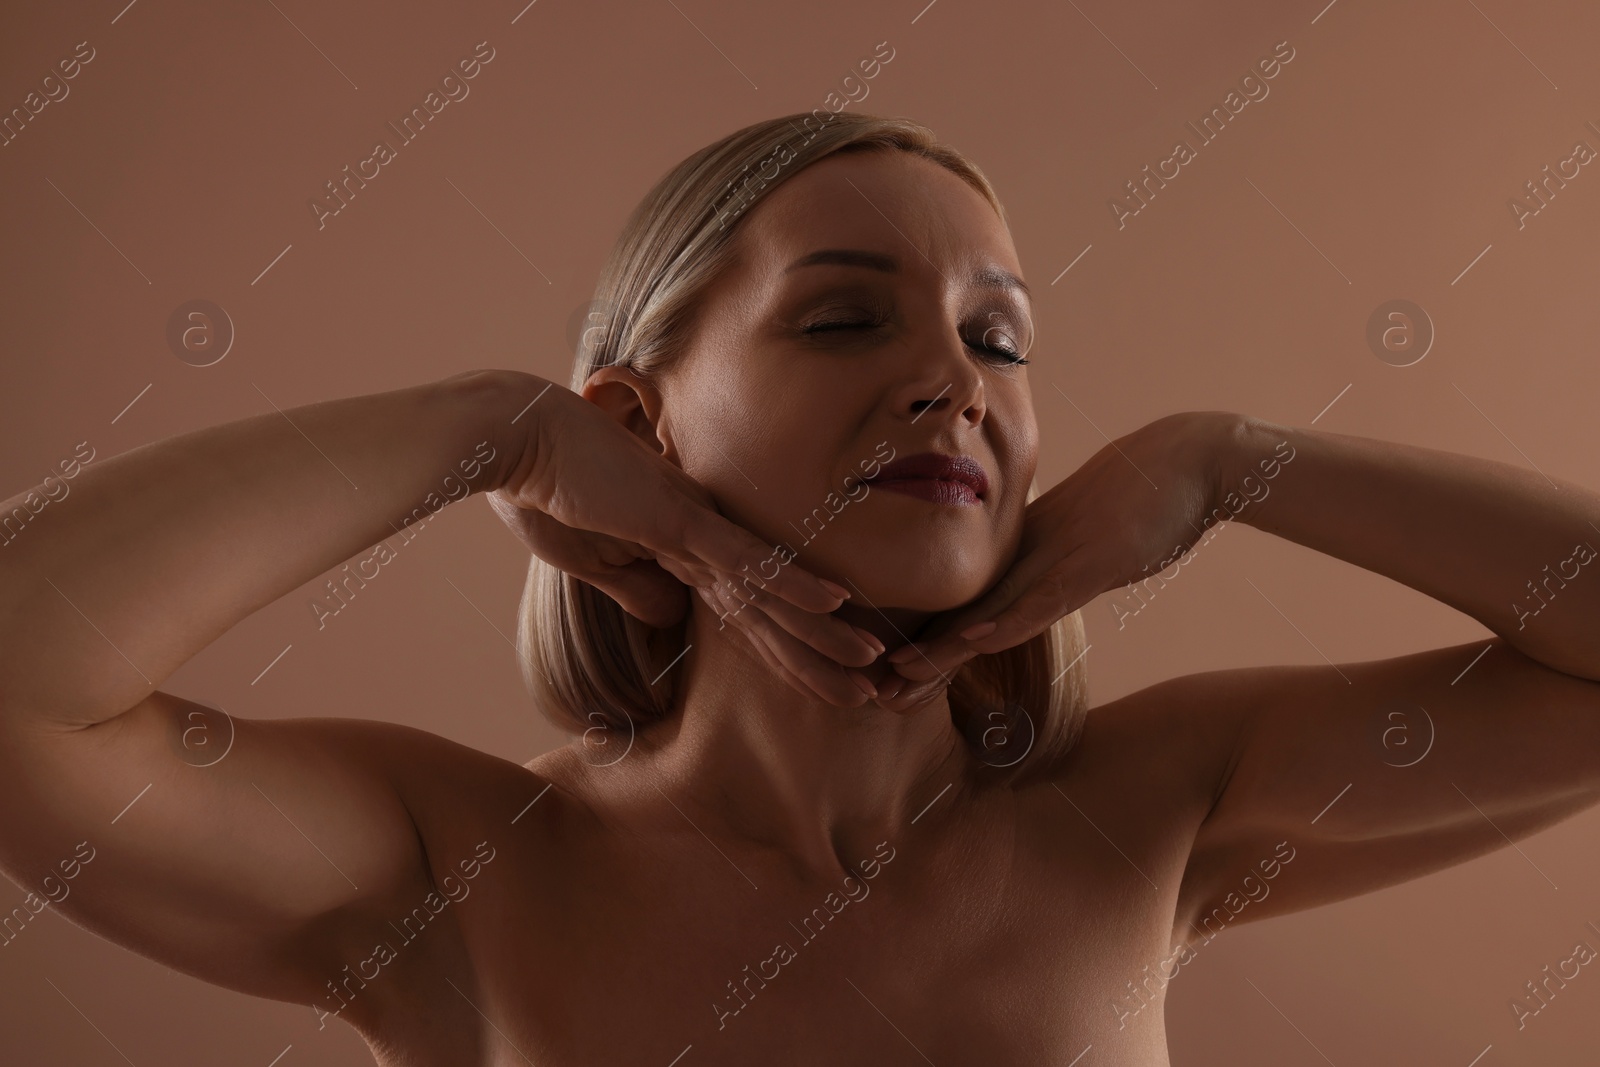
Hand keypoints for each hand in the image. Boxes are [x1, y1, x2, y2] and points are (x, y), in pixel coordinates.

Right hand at [484, 376, 883, 701]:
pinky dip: (792, 581)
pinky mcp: (682, 519)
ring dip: (824, 629)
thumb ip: (631, 584)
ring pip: (773, 590)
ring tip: (874, 660)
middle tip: (872, 687)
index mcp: (679, 546)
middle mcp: (701, 536)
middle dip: (819, 653)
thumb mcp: (588, 557)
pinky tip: (836, 601)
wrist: (514, 440)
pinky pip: (747, 558)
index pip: (742, 613)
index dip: (781, 652)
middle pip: (771, 609)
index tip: (821, 683)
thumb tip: (666, 617)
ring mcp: (696, 527)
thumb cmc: (541, 492)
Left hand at [873, 411, 1242, 709]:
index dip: (930, 646)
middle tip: (872, 695)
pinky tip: (973, 642)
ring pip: (989, 610)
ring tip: (897, 679)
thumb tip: (1043, 588)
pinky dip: (1007, 622)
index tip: (893, 681)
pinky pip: (1043, 598)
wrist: (1192, 460)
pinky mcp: (1091, 562)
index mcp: (1025, 555)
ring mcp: (1057, 557)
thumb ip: (1061, 565)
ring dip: (943, 649)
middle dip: (920, 658)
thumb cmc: (1148, 501)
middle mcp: (1029, 556)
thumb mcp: (1094, 544)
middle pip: (963, 614)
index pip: (968, 608)